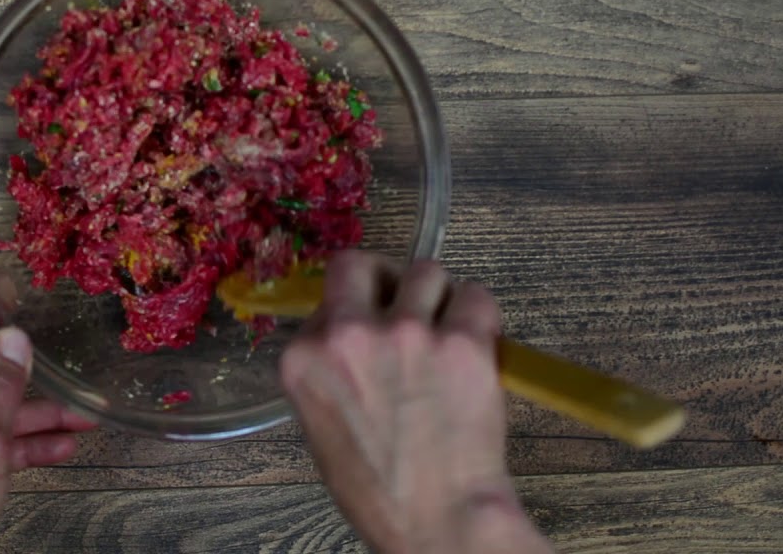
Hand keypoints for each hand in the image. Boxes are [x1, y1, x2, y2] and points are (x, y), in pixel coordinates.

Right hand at [281, 253, 552, 553]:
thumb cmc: (379, 489)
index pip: (324, 298)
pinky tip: (476, 343)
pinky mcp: (462, 341)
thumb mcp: (322, 426)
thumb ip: (328, 369)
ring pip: (426, 271)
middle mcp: (348, 334)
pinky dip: (479, 314)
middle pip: (361, 264)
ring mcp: (407, 332)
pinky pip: (476, 296)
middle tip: (403, 304)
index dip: (353, 309)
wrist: (439, 519)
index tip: (370, 326)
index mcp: (303, 358)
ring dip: (437, 297)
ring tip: (445, 332)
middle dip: (384, 279)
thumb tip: (350, 334)